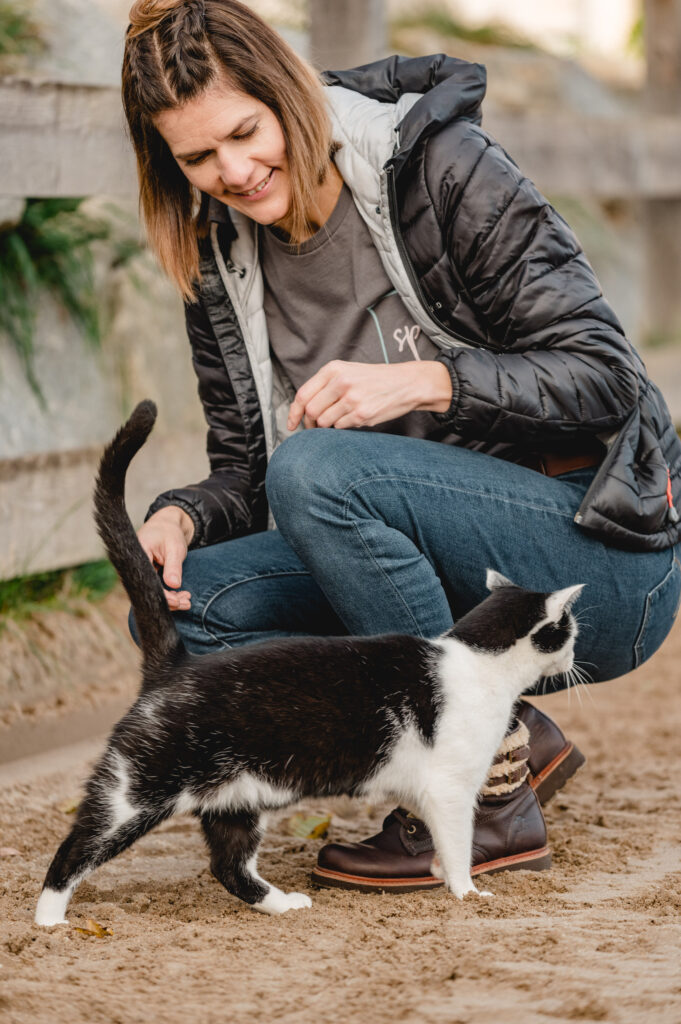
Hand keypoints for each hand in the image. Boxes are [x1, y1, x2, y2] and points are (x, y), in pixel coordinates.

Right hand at [136, 505, 194, 610]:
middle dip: (167, 600)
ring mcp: (137, 571)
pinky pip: (154, 588)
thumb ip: (173, 566)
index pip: (147, 581)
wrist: (166, 526)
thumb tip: (174, 585)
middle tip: (186, 603)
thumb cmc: (169, 533)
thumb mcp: (175, 547)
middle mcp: (133, 566)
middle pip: (147, 590)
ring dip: (169, 599)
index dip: (161, 594)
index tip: (177, 601)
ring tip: (187, 601)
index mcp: (137, 554)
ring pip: (151, 592)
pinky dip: (168, 594)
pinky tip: (182, 597)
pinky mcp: (144, 575)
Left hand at [286, 360, 451, 430]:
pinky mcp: (361, 414)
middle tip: (317, 426)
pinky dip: (343, 427)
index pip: (303, 394)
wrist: (406, 383)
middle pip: (311, 411)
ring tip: (341, 417)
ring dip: (328, 425)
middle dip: (310, 423)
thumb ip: (325, 386)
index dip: (294, 413)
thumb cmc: (375, 380)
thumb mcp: (348, 372)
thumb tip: (302, 409)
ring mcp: (351, 398)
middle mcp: (341, 382)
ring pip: (324, 422)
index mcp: (334, 369)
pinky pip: (340, 427)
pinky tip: (355, 417)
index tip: (292, 425)